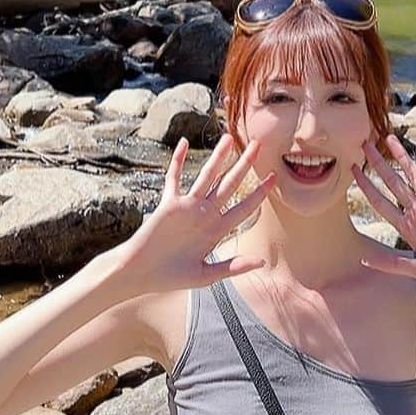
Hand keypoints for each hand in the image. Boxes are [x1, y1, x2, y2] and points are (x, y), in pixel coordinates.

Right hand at [115, 134, 273, 293]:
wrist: (141, 273)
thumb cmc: (171, 277)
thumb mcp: (206, 276)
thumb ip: (232, 267)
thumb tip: (262, 262)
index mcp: (217, 230)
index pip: (244, 207)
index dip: (259, 192)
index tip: (274, 177)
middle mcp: (205, 214)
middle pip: (229, 184)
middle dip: (244, 165)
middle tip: (258, 144)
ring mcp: (187, 206)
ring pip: (206, 176)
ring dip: (217, 157)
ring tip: (229, 137)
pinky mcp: (169, 203)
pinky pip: (174, 178)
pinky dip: (177, 160)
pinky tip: (184, 143)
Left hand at [351, 134, 415, 286]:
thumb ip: (393, 264)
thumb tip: (364, 262)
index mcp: (407, 227)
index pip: (380, 202)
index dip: (366, 185)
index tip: (352, 170)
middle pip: (393, 183)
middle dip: (378, 164)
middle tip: (363, 144)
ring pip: (413, 176)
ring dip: (400, 157)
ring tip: (387, 137)